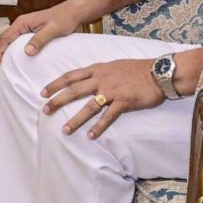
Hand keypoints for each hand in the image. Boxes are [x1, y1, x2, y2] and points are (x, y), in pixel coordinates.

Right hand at [0, 4, 81, 72]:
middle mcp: (21, 24)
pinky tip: (11, 60)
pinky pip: (15, 42)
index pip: (5, 38)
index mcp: (23, 22)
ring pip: (7, 41)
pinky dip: (9, 52)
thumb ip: (40, 40)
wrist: (73, 12)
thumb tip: (27, 52)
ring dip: (1, 53)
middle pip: (2, 40)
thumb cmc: (64, 18)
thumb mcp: (53, 30)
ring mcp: (24, 28)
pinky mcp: (29, 32)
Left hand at [40, 57, 168, 137]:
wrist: (158, 72)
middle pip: (74, 91)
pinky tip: (91, 136)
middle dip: (57, 101)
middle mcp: (102, 79)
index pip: (71, 76)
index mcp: (98, 69)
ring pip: (89, 107)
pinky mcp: (123, 102)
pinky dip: (99, 128)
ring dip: (76, 120)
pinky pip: (108, 117)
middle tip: (45, 110)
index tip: (43, 92)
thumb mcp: (114, 65)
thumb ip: (100, 72)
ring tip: (65, 130)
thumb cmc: (138, 69)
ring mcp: (112, 91)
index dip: (56, 84)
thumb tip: (89, 77)